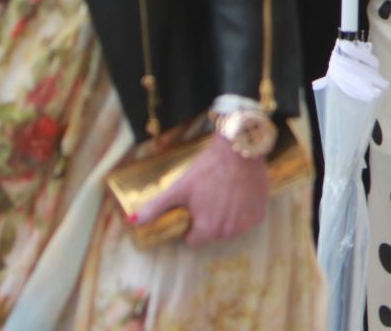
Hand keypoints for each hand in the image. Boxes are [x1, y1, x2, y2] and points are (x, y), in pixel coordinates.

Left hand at [134, 133, 269, 248]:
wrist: (239, 149)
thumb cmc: (207, 169)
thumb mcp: (179, 188)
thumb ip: (156, 208)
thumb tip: (131, 221)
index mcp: (207, 229)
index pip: (194, 241)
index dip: (191, 226)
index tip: (194, 210)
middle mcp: (227, 231)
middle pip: (213, 234)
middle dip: (209, 220)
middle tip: (208, 198)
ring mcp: (246, 223)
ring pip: (231, 228)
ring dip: (227, 217)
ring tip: (224, 194)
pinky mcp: (259, 213)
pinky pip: (248, 219)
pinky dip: (244, 211)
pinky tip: (239, 194)